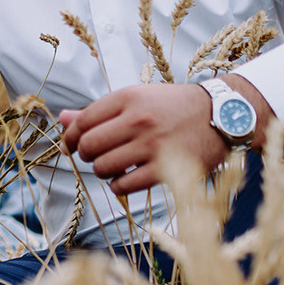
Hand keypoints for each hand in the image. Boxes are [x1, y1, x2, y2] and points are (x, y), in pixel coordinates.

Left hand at [58, 83, 225, 197]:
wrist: (221, 114)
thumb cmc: (173, 107)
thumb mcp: (137, 98)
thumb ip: (98, 110)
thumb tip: (62, 118)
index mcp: (128, 98)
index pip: (82, 121)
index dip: (70, 137)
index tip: (72, 145)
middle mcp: (138, 120)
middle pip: (89, 146)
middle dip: (85, 155)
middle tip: (95, 156)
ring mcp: (152, 146)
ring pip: (103, 168)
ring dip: (102, 171)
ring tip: (113, 166)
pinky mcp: (166, 170)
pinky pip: (124, 186)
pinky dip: (118, 186)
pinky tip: (125, 178)